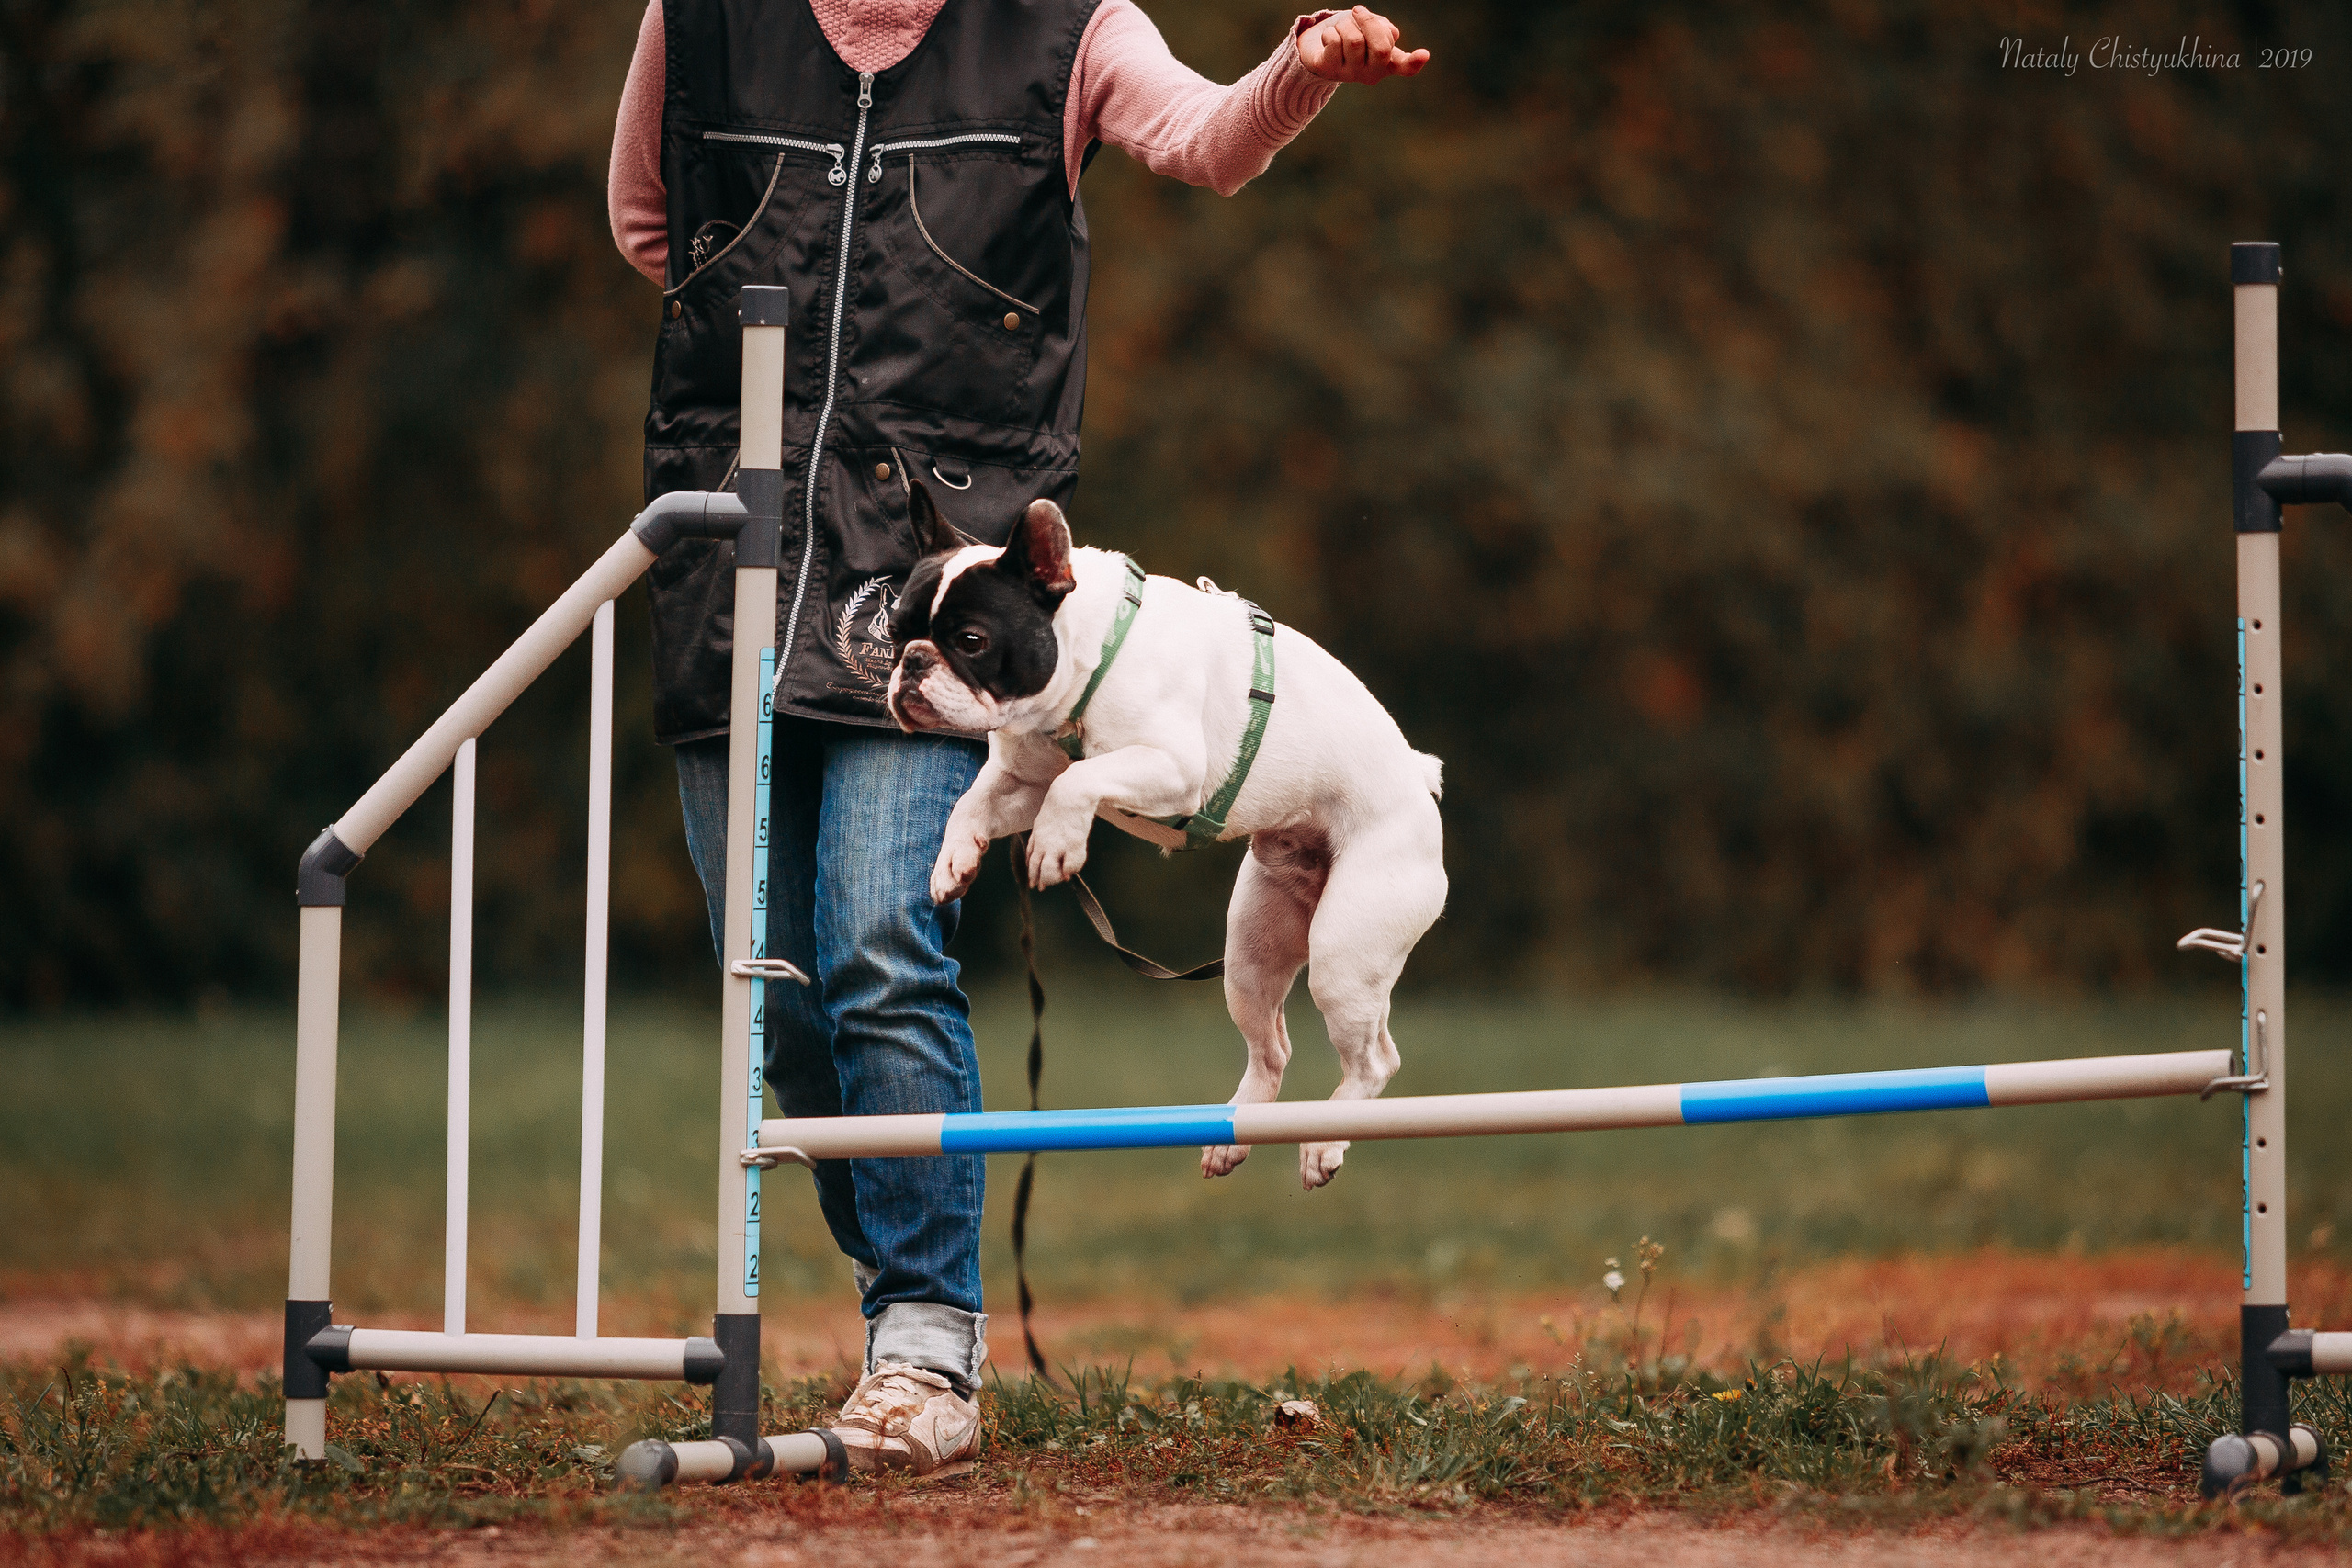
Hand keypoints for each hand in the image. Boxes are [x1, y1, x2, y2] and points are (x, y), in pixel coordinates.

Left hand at [1296, 6, 1428, 83]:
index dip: (1415, 61)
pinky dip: (1330, 31)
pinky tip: (1328, 38)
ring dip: (1346, 24)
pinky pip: (1334, 41)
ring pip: (1354, 41)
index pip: (1405, 67)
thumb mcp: (1371, 27)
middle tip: (1357, 11)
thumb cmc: (1352, 33)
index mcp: (1388, 62)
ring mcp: (1350, 75)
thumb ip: (1383, 30)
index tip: (1424, 54)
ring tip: (1341, 27)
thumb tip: (1388, 34)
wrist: (1319, 45)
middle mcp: (1372, 73)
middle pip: (1381, 48)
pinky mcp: (1329, 70)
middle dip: (1369, 22)